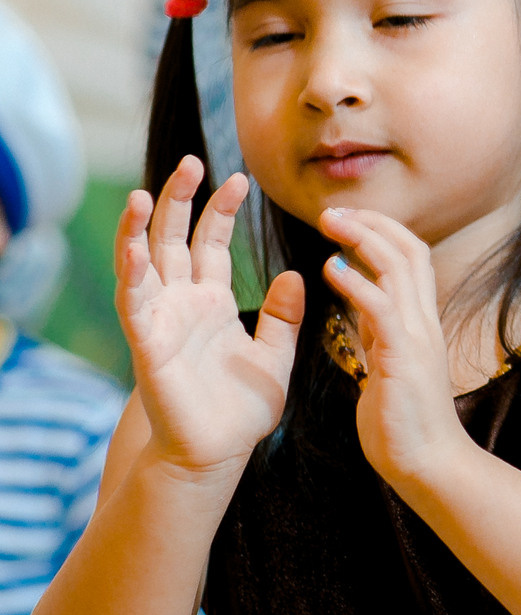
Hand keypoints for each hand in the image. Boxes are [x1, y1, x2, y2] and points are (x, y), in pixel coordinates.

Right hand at [117, 159, 301, 475]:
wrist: (219, 453)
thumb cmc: (243, 408)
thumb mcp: (276, 354)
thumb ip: (285, 315)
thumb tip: (295, 272)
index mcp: (212, 303)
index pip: (213, 244)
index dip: (221, 211)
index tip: (240, 178)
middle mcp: (182, 304)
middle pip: (174, 240)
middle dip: (179, 200)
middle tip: (191, 161)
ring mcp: (161, 321)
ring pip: (143, 264)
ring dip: (139, 229)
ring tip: (144, 193)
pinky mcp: (147, 345)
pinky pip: (134, 305)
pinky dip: (131, 276)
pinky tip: (133, 250)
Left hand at [317, 207, 475, 486]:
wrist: (425, 461)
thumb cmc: (403, 423)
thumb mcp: (385, 366)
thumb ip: (377, 335)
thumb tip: (360, 311)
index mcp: (419, 322)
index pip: (411, 259)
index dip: (381, 233)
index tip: (346, 222)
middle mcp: (424, 320)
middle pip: (410, 250)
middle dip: (372, 224)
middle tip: (333, 211)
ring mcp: (417, 336)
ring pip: (399, 268)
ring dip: (363, 240)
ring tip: (331, 223)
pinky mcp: (403, 355)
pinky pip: (381, 308)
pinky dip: (357, 283)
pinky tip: (330, 268)